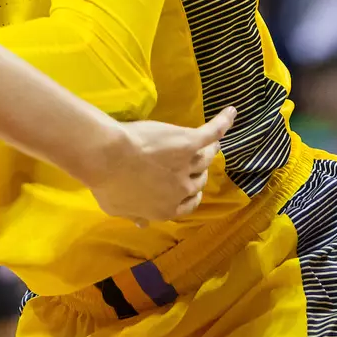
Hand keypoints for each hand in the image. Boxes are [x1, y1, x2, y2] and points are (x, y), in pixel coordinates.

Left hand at [87, 107, 234, 225]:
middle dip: (197, 173)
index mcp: (166, 209)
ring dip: (210, 150)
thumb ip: (134, 215)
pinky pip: (211, 133)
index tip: (187, 190)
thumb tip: (143, 224)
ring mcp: (187, 165)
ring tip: (213, 143)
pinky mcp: (188, 142)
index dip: (189, 196)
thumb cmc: (107, 184)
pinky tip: (229, 112)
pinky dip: (222, 123)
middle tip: (192, 162)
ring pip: (206, 158)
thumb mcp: (117, 208)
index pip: (188, 205)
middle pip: (199, 181)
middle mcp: (182, 189)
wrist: (107, 158)